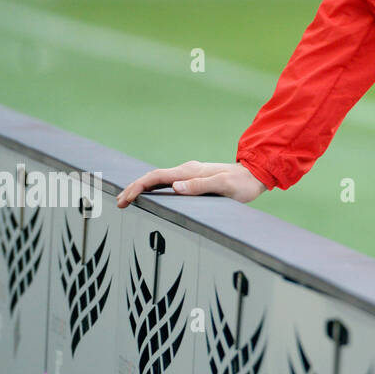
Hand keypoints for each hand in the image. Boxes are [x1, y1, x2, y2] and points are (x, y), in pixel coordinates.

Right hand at [115, 160, 267, 207]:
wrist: (255, 175)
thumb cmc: (242, 184)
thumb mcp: (223, 186)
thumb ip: (200, 186)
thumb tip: (175, 187)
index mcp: (190, 171)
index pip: (157, 177)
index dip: (138, 187)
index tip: (125, 199)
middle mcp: (187, 170)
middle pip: (153, 177)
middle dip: (134, 188)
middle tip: (119, 203)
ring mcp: (190, 173)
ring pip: (159, 179)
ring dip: (142, 188)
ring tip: (127, 200)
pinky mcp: (193, 179)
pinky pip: (168, 182)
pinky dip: (153, 188)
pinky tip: (150, 196)